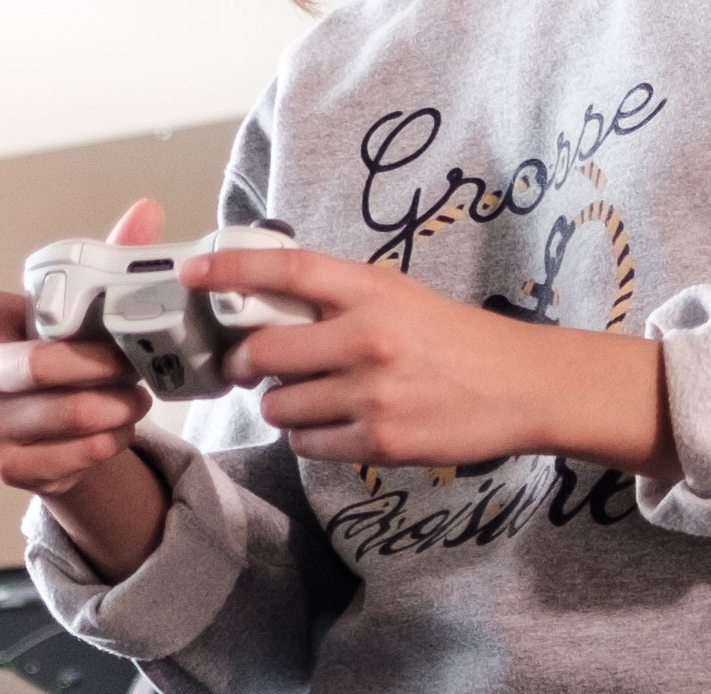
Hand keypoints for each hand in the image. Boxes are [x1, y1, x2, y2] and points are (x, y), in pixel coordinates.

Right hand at [0, 199, 171, 580]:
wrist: (81, 430)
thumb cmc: (80, 352)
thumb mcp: (95, 309)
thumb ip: (114, 263)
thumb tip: (148, 209)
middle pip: (38, 366)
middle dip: (97, 365)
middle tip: (132, 364)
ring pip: (65, 415)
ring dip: (115, 407)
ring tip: (136, 397)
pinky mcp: (7, 467)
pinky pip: (71, 455)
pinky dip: (109, 442)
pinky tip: (118, 429)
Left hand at [182, 246, 679, 479]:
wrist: (520, 384)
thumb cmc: (452, 335)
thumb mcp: (397, 294)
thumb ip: (337, 295)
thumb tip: (266, 299)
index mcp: (371, 289)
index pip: (288, 268)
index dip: (232, 267)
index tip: (191, 270)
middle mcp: (368, 337)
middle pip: (265, 349)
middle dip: (245, 362)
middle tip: (247, 363)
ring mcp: (373, 393)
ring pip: (280, 403)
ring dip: (278, 401)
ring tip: (307, 393)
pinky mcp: (380, 441)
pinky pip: (308, 443)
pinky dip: (307, 435)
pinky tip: (333, 420)